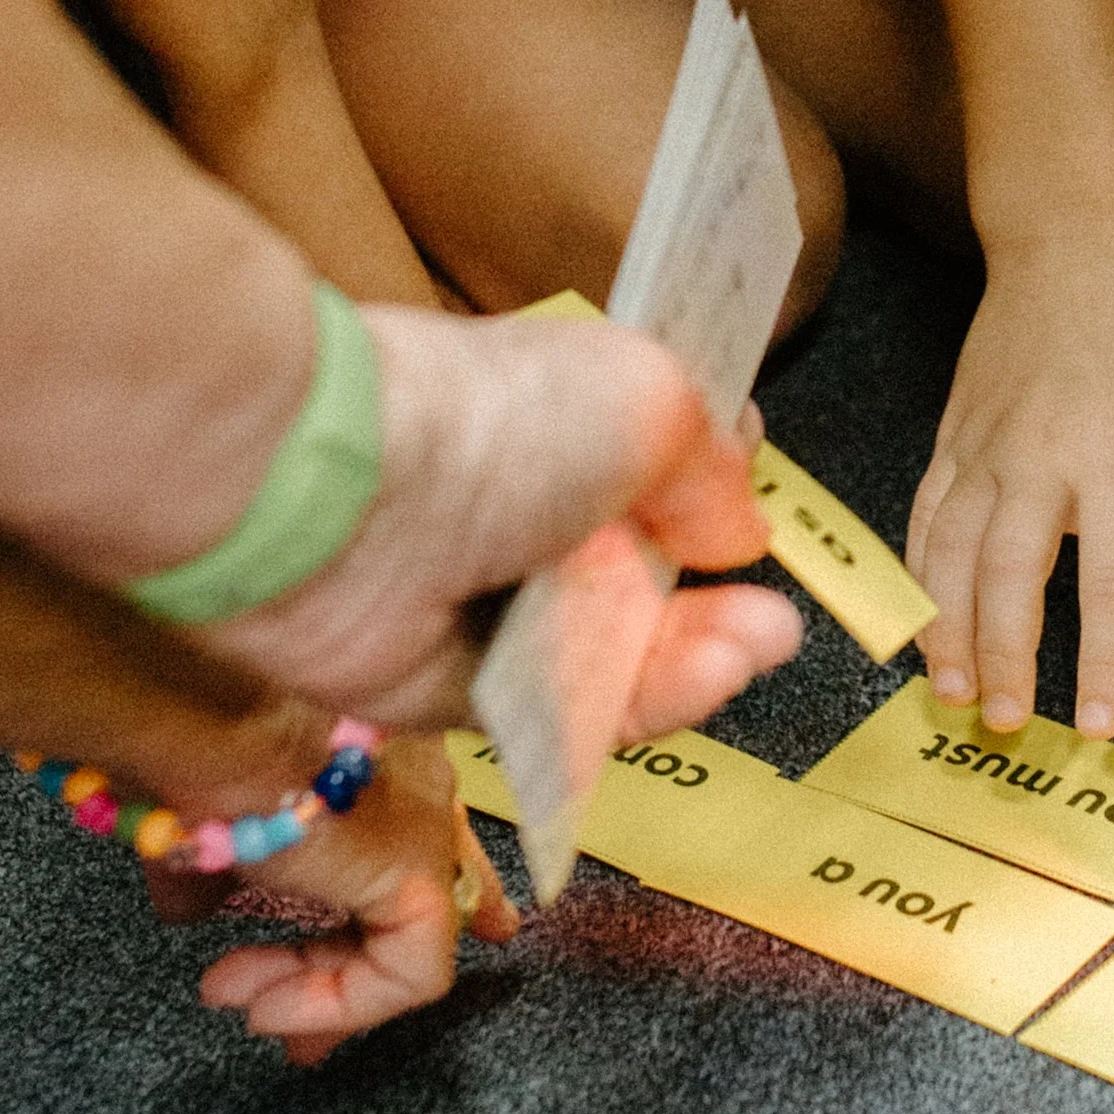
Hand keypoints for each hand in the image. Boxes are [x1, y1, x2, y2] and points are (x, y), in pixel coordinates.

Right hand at [166, 731, 516, 1066]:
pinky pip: (405, 972)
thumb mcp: (202, 817)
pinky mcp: (418, 877)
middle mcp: (416, 783)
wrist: (202, 718)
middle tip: (302, 1031)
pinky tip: (270, 1008)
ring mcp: (423, 827)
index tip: (488, 928)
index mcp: (373, 758)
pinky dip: (338, 1002)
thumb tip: (186, 908)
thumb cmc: (193, 747)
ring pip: (405, 937)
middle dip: (359, 969)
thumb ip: (213, 867)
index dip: (453, 878)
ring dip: (320, 990)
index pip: (428, 827)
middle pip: (424, 892)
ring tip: (251, 1009)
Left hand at [206, 308, 803, 727]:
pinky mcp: (461, 691)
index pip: (652, 464)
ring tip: (755, 645)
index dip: (710, 491)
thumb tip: (738, 532)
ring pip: (616, 657)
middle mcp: (530, 511)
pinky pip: (566, 716)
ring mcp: (493, 604)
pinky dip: (635, 705)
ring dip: (696, 656)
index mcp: (563, 418)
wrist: (340, 501)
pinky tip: (700, 678)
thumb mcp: (649, 398)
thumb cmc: (495, 422)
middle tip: (773, 624)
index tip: (750, 511)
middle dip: (719, 601)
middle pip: (645, 579)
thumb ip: (711, 468)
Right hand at [906, 219, 1113, 737]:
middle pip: (1008, 584)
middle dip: (1006, 662)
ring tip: (953, 691)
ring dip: (947, 633)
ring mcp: (984, 447)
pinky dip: (918, 575)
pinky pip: (925, 516)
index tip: (1102, 722)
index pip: (1112, 587)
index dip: (1107, 663)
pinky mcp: (952, 433)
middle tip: (1005, 723)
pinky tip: (922, 616)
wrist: (1076, 233)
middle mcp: (1040, 463)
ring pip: (949, 558)